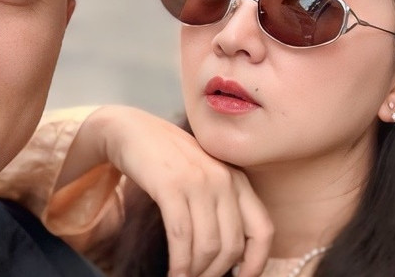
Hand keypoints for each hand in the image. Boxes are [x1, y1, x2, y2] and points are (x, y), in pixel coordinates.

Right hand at [72, 106, 272, 276]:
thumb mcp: (204, 176)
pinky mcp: (171, 185)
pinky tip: (172, 273)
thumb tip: (229, 256)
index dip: (256, 262)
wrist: (132, 130)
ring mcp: (198, 180)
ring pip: (207, 245)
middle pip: (232, 245)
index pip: (263, 229)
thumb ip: (221, 205)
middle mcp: (224, 179)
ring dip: (195, 272)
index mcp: (237, 179)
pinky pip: (181, 235)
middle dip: (216, 273)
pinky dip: (179, 262)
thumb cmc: (167, 160)